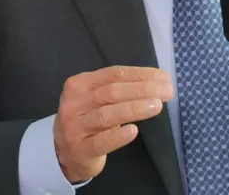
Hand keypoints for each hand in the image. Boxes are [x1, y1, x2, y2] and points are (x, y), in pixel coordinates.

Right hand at [54, 66, 173, 182]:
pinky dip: (118, 136)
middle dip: (142, 89)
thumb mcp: (95, 99)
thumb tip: (157, 82)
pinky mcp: (80, 150)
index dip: (141, 74)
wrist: (62, 154)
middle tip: (167, 91)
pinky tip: (133, 131)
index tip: (164, 77)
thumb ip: (118, 89)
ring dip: (134, 108)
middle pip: (111, 92)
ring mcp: (74, 127)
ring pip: (107, 114)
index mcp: (80, 84)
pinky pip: (100, 142)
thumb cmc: (87, 120)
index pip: (114, 74)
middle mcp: (74, 103)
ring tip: (157, 105)